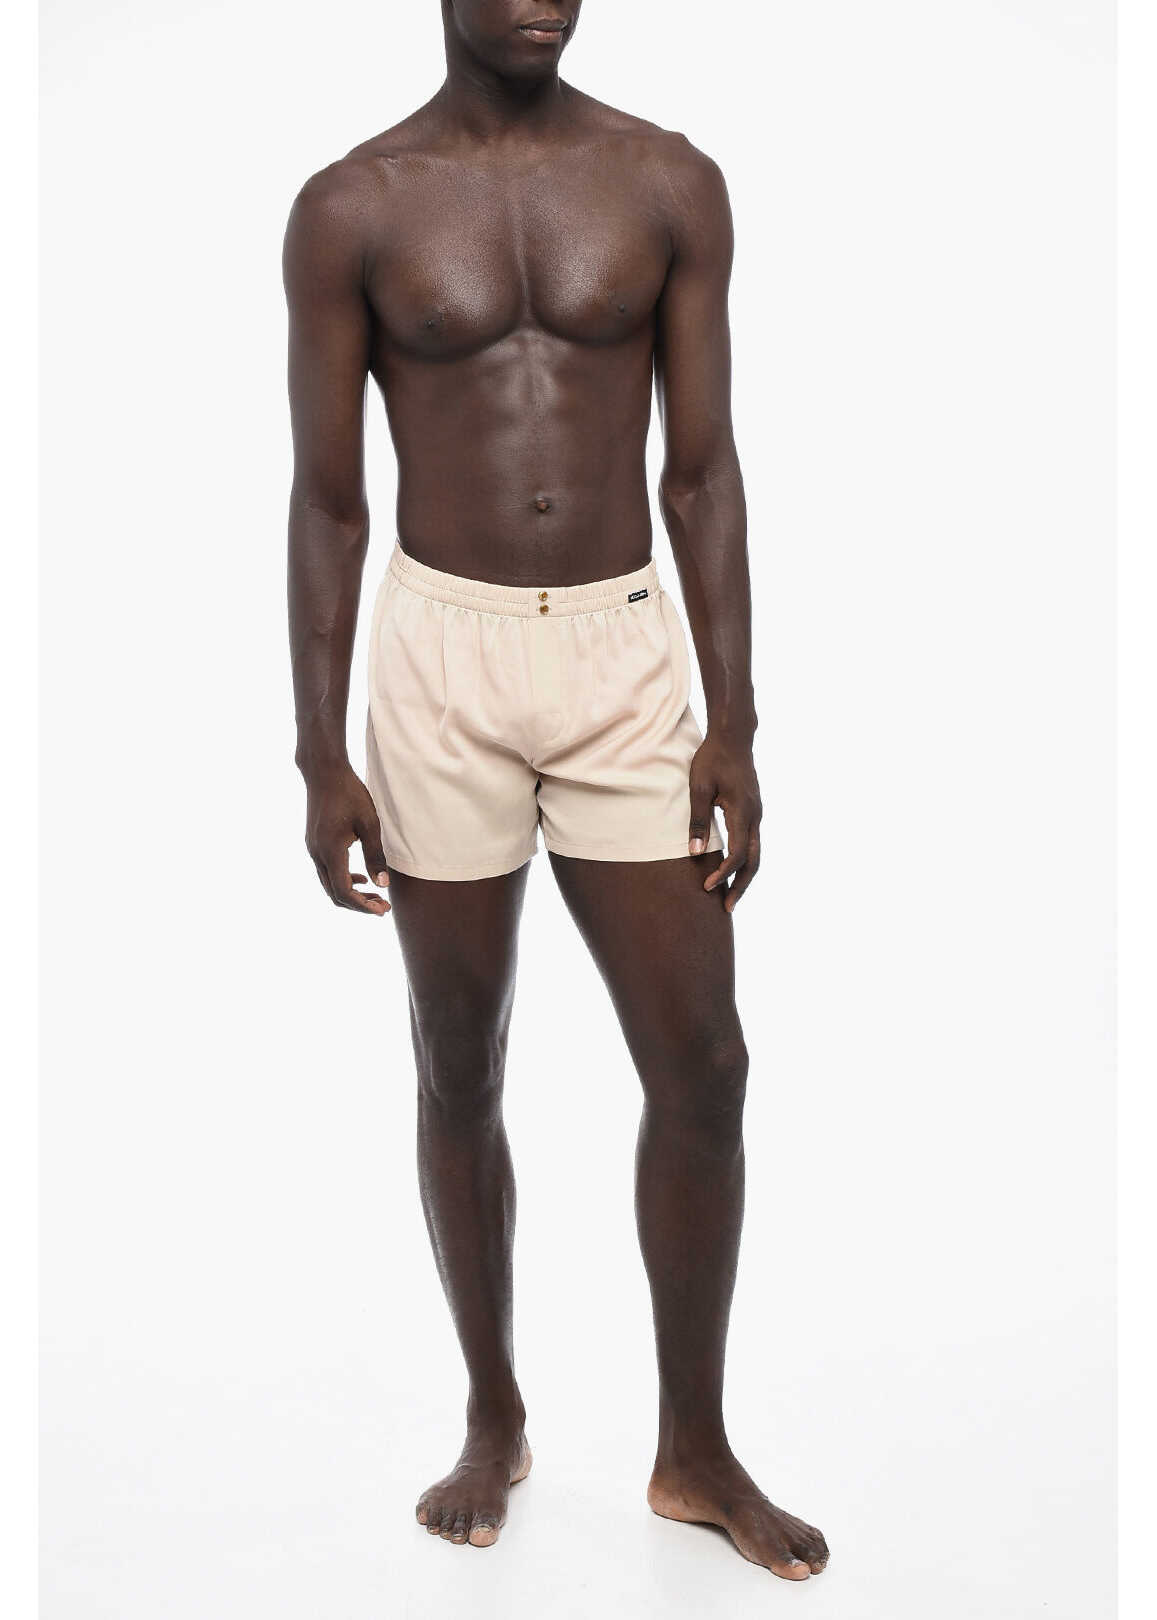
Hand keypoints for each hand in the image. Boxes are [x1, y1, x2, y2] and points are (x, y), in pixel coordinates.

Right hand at [303, 764, 390, 914]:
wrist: (324, 772)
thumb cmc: (349, 794)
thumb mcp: (370, 823)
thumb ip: (375, 856)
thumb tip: (382, 885)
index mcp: (330, 851)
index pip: (344, 891)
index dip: (363, 905)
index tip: (382, 910)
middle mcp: (317, 854)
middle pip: (334, 894)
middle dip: (358, 904)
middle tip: (382, 907)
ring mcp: (312, 849)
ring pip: (329, 884)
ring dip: (351, 893)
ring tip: (374, 896)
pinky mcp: (313, 844)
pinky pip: (326, 872)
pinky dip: (342, 880)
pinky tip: (359, 877)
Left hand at [688, 732, 761, 911]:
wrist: (733, 737)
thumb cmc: (713, 759)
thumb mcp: (699, 787)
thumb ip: (697, 820)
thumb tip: (695, 853)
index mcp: (743, 812)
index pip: (737, 853)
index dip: (723, 873)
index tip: (707, 886)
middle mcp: (756, 816)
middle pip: (754, 861)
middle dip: (741, 886)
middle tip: (727, 908)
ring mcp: (757, 814)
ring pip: (756, 854)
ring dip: (744, 876)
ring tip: (731, 896)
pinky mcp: (754, 812)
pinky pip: (753, 843)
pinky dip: (745, 861)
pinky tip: (733, 871)